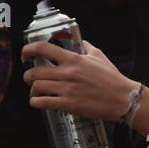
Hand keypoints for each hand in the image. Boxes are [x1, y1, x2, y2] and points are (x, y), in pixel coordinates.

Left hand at [23, 39, 137, 123]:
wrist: (123, 98)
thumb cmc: (112, 78)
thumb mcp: (100, 56)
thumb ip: (86, 48)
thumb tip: (78, 43)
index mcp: (74, 59)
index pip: (43, 48)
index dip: (28, 50)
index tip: (25, 55)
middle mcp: (67, 73)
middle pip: (34, 72)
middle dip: (28, 76)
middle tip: (30, 78)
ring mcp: (67, 89)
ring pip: (36, 87)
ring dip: (32, 90)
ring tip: (36, 92)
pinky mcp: (68, 105)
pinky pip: (42, 103)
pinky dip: (36, 102)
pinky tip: (38, 102)